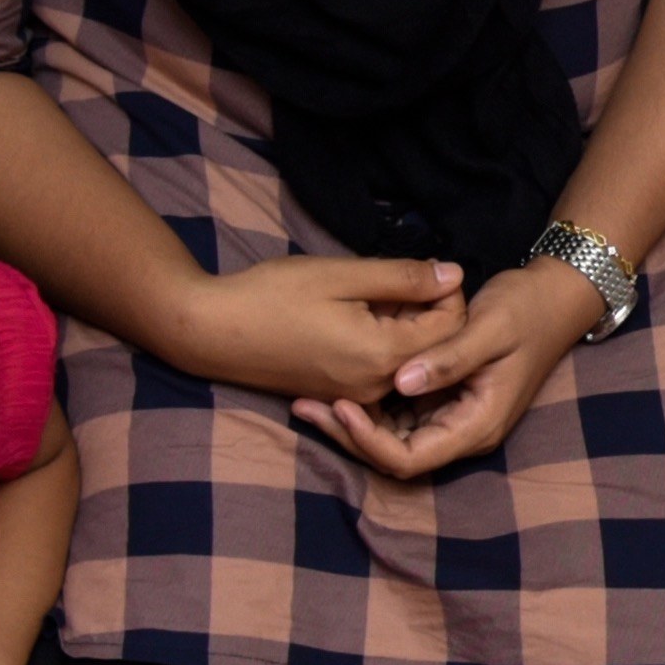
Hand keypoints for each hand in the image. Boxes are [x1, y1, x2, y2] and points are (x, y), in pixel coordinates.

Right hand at [179, 247, 470, 399]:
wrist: (210, 333)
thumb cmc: (272, 296)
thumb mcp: (342, 275)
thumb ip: (404, 277)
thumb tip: (454, 274)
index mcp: (383, 356)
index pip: (452, 330)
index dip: (447, 293)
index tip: (422, 268)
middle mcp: (376, 387)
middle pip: (434, 349)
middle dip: (426, 311)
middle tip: (395, 277)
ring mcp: (356, 397)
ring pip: (407, 360)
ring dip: (402, 325)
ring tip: (370, 295)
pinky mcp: (339, 395)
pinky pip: (381, 371)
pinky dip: (380, 343)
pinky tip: (353, 317)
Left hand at [306, 255, 599, 480]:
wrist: (554, 297)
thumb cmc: (526, 310)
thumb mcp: (489, 328)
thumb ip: (447, 358)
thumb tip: (400, 382)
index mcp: (476, 425)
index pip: (411, 459)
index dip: (369, 441)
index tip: (340, 405)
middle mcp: (460, 432)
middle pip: (393, 456)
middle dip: (348, 436)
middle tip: (303, 405)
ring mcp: (449, 418)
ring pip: (389, 439)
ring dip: (351, 423)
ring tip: (308, 398)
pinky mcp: (440, 400)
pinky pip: (396, 415)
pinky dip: (367, 405)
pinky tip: (338, 384)